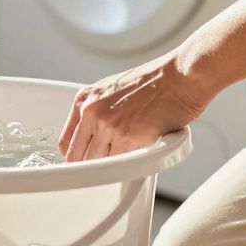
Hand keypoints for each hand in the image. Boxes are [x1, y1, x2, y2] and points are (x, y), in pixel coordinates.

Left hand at [59, 53, 210, 161]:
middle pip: (77, 156)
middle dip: (91, 165)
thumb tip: (94, 137)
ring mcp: (107, 125)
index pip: (65, 141)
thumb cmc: (155, 82)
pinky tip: (136, 157)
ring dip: (110, 166)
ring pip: (96, 163)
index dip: (75, 156)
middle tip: (106, 168)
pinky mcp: (126, 137)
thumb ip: (99, 111)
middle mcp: (91, 111)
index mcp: (84, 99)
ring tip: (125, 162)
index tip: (83, 163)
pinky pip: (118, 164)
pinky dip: (127, 166)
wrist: (180, 77)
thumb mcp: (114, 89)